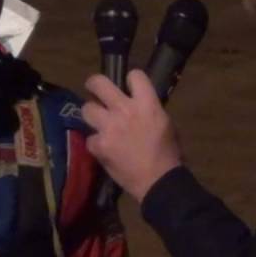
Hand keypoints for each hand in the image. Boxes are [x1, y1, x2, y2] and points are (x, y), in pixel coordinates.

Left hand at [81, 69, 182, 203]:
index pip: (134, 75)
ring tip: (97, 122)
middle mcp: (125, 109)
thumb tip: (139, 105)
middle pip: (98, 83)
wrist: (158, 181)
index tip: (128, 87)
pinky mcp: (99, 145)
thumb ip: (151, 110)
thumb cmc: (169, 154)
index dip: (130, 80)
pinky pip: (89, 138)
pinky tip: (102, 149)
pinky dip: (95, 144)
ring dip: (92, 114)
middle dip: (94, 84)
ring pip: (86, 108)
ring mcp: (109, 127)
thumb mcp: (166, 124)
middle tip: (95, 90)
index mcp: (147, 103)